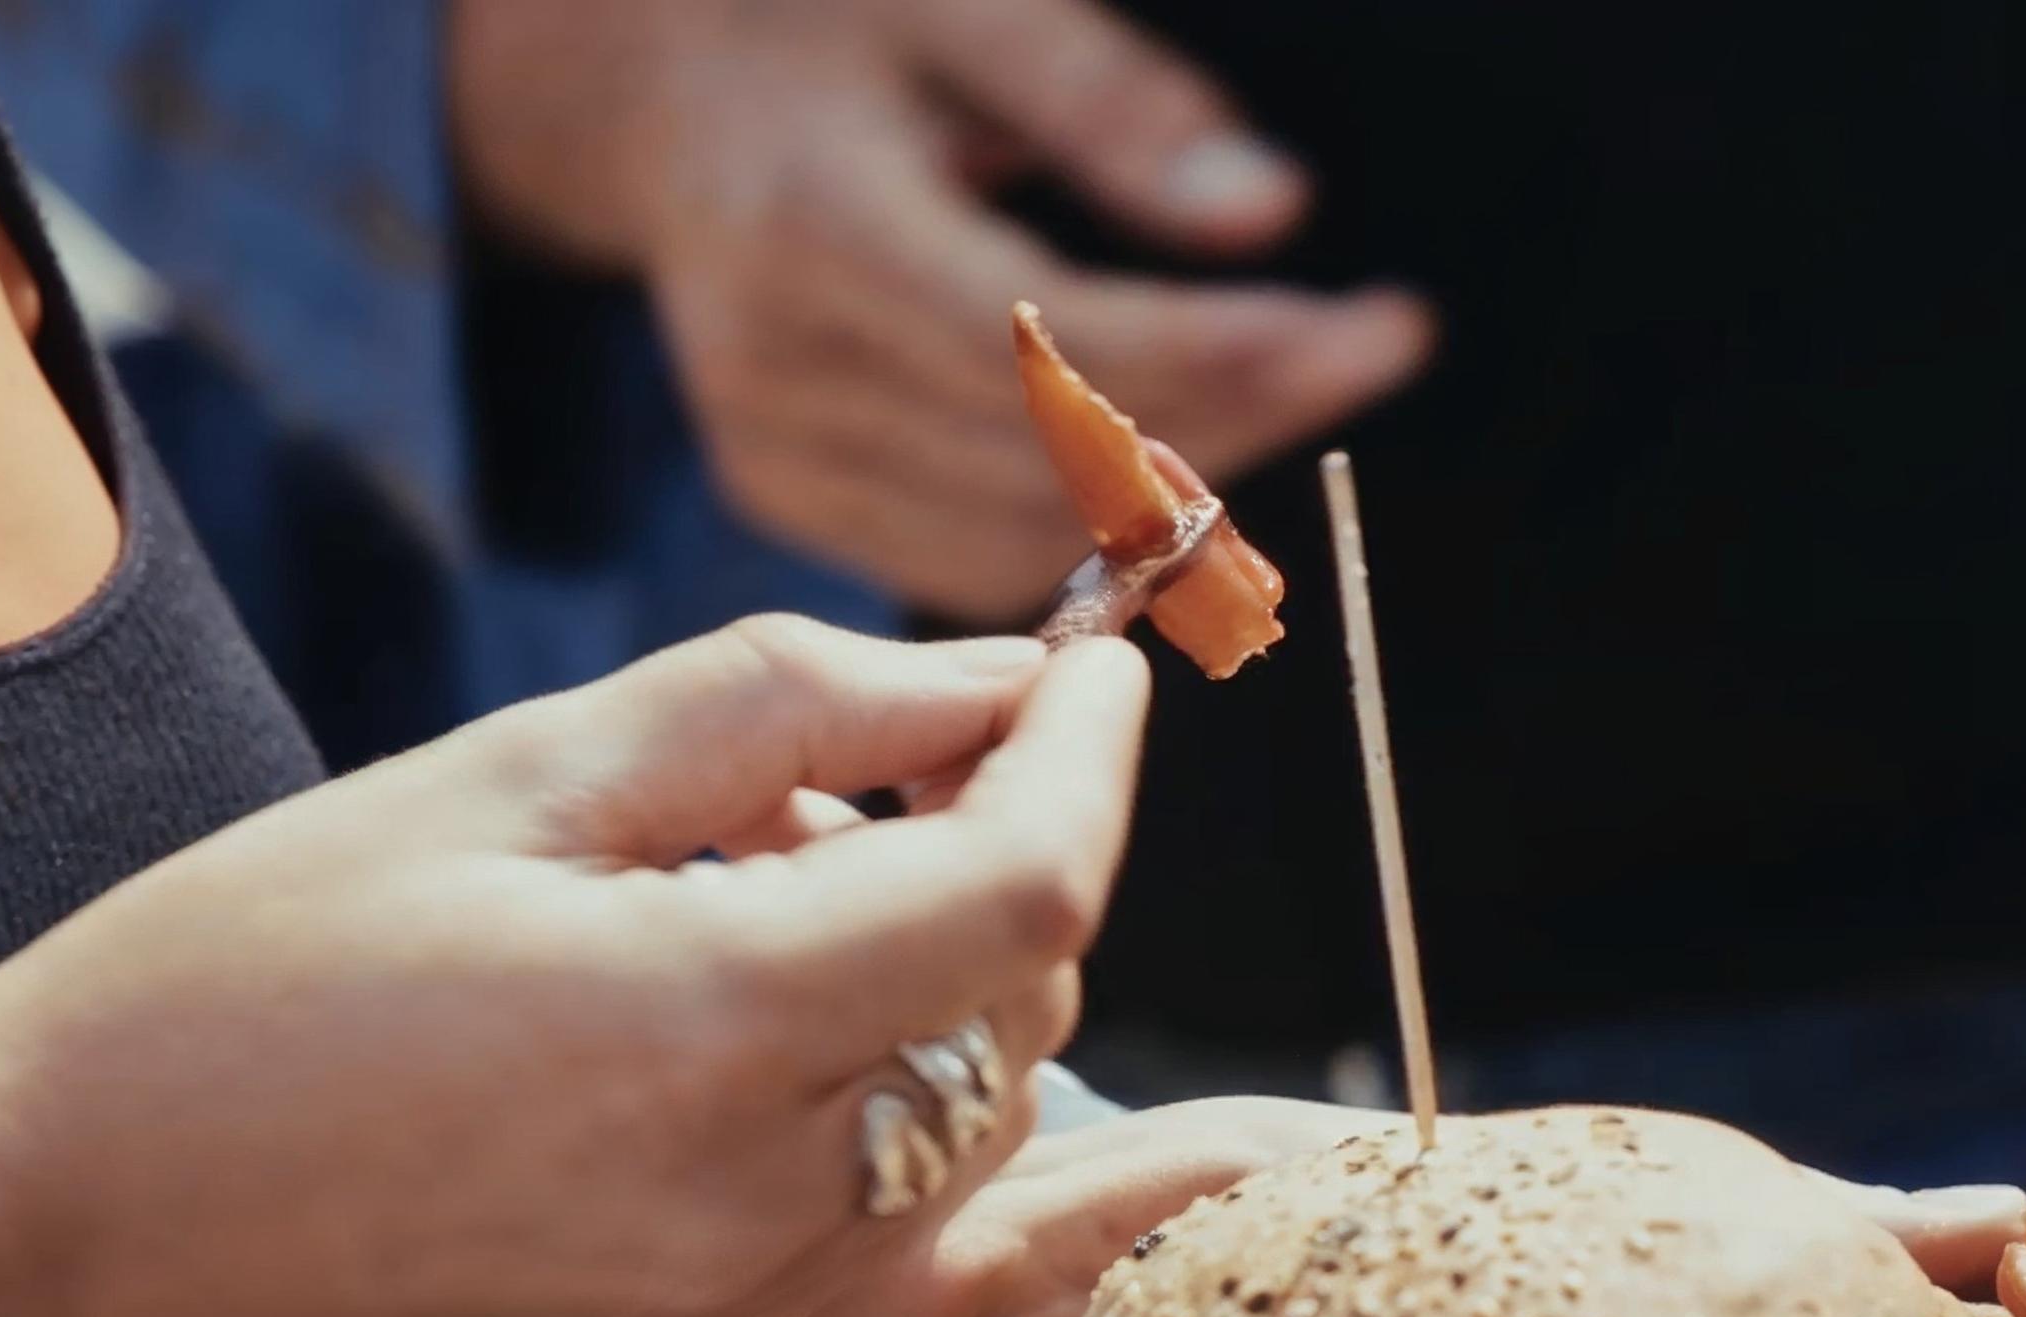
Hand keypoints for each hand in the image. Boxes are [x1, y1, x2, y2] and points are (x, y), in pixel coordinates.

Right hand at [0, 621, 1153, 1316]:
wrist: (52, 1248)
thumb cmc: (232, 982)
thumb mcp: (500, 778)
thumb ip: (778, 710)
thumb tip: (994, 674)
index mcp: (706, 1025)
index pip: (1021, 881)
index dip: (1091, 754)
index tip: (1102, 664)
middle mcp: (769, 1199)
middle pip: (1019, 997)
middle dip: (997, 848)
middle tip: (857, 761)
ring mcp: (755, 1314)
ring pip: (993, 1119)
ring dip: (969, 985)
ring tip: (789, 897)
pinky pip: (971, 1278)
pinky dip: (1093, 1196)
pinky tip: (1245, 1162)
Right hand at [449, 0, 1431, 616]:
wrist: (650, 93)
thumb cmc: (819, 26)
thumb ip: (1110, 102)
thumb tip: (1268, 209)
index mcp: (811, 227)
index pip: (1052, 344)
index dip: (1227, 355)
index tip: (1375, 330)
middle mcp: (778, 364)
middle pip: (1053, 453)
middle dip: (1240, 415)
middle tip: (1365, 351)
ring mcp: (771, 447)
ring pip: (1023, 529)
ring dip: (1185, 488)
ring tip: (1293, 390)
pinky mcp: (782, 492)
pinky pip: (966, 553)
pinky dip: (1091, 529)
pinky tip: (1177, 457)